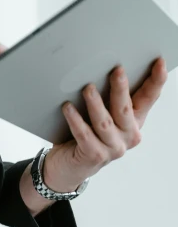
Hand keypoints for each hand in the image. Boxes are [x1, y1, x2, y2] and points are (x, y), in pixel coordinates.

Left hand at [43, 58, 167, 192]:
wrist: (71, 164)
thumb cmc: (89, 131)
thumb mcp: (104, 112)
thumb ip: (107, 94)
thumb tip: (100, 63)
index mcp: (134, 119)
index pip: (149, 97)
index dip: (156, 80)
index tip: (159, 62)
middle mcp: (128, 134)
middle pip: (125, 108)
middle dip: (121, 89)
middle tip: (117, 70)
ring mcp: (113, 147)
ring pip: (104, 122)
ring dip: (96, 104)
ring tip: (87, 88)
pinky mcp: (95, 156)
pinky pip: (85, 135)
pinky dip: (76, 121)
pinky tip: (68, 108)